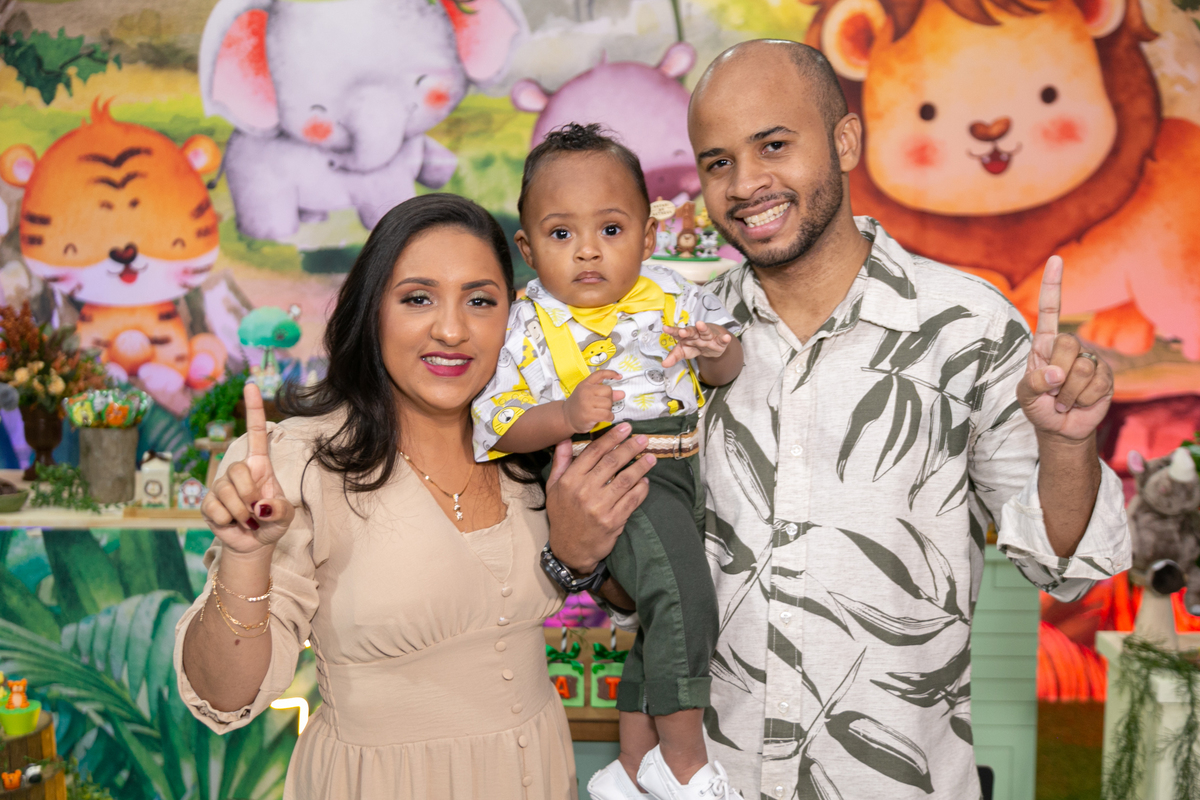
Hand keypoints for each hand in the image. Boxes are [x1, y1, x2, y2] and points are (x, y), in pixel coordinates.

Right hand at [201, 383, 295, 554]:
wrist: (254, 543)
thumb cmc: (271, 522)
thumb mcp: (285, 517)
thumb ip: (281, 511)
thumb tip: (262, 506)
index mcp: (260, 466)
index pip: (255, 433)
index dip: (253, 409)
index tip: (250, 385)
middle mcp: (238, 471)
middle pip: (238, 470)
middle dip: (250, 495)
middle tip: (257, 511)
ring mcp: (220, 486)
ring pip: (226, 491)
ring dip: (241, 512)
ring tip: (247, 520)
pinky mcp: (207, 504)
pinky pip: (216, 509)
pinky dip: (229, 522)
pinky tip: (232, 524)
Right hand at [545, 422, 653, 573]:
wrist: (570, 549)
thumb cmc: (562, 515)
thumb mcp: (553, 488)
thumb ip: (561, 462)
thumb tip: (565, 438)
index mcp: (569, 481)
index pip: (594, 452)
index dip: (611, 438)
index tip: (625, 428)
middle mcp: (584, 491)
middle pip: (612, 462)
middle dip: (630, 447)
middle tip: (643, 439)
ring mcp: (599, 507)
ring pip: (625, 480)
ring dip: (640, 467)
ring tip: (651, 457)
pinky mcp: (613, 521)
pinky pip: (632, 500)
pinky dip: (641, 489)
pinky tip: (645, 481)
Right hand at [562, 369, 623, 432]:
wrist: (566, 418)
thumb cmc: (580, 406)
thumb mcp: (589, 396)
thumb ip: (604, 393)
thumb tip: (622, 393)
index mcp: (585, 384)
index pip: (599, 374)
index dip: (611, 373)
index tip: (619, 377)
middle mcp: (585, 391)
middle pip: (608, 391)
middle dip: (609, 399)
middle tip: (601, 405)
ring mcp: (586, 403)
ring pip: (608, 403)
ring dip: (608, 409)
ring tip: (600, 412)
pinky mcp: (588, 414)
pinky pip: (607, 414)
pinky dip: (609, 417)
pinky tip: (604, 418)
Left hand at [662, 321, 732, 367]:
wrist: (711, 345)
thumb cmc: (694, 345)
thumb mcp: (683, 351)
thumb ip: (674, 356)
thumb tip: (663, 364)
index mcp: (686, 336)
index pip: (677, 333)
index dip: (672, 331)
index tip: (665, 328)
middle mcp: (696, 334)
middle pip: (691, 332)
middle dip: (687, 331)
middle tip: (682, 332)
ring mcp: (708, 337)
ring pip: (705, 332)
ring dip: (703, 328)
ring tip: (700, 324)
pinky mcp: (718, 341)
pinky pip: (721, 340)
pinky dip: (724, 339)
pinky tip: (726, 338)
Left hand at [1016, 256, 1113, 441]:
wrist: (1059, 428)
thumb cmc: (1037, 406)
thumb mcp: (1024, 396)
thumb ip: (1033, 383)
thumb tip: (1057, 374)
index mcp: (1044, 345)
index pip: (1050, 310)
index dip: (1053, 285)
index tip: (1055, 259)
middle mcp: (1069, 347)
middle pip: (1067, 343)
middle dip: (1056, 373)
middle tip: (1051, 391)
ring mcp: (1089, 360)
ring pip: (1082, 368)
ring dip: (1068, 393)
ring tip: (1062, 400)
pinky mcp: (1105, 377)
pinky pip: (1096, 385)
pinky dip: (1082, 400)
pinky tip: (1078, 403)